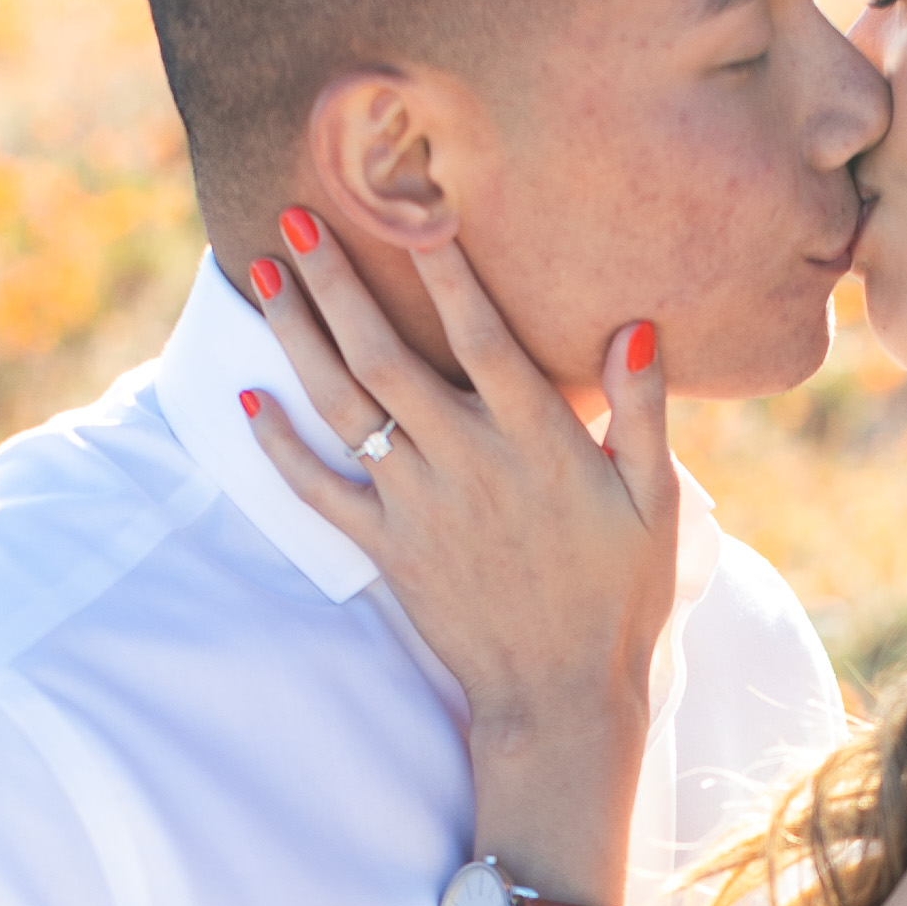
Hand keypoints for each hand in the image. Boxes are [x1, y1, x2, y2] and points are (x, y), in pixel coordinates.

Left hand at [241, 214, 679, 755]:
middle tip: (293, 216)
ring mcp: (421, 506)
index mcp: (537, 440)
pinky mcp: (390, 552)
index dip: (444, 270)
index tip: (413, 208)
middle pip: (387, 355)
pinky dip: (281, 450)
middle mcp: (468, 462)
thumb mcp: (656, 501)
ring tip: (264, 279)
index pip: (482, 336)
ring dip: (300, 339)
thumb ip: (644, 409)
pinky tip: (250, 402)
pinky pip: (320, 494)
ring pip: (345, 408)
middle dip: (337, 281)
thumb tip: (636, 324)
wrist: (564, 696)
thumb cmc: (621, 596)